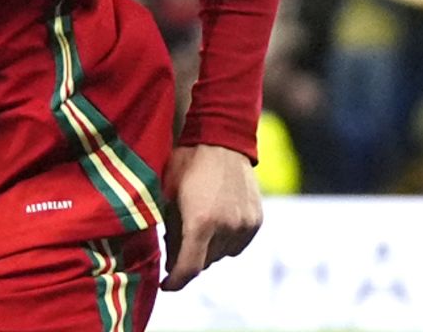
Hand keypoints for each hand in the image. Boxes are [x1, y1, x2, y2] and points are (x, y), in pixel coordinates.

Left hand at [162, 144, 263, 290]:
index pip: (189, 269)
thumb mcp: (168, 194)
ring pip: (222, 255)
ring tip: (198, 224)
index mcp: (200, 222)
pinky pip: (238, 244)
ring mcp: (245, 225)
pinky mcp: (256, 220)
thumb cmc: (187, 163)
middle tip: (177, 238)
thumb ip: (169, 230)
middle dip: (189, 256)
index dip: (175, 282)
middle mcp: (226, 228)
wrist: (222, 138)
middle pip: (205, 261)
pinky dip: (226, 240)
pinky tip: (216, 221)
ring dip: (208, 249)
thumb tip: (170, 260)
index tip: (166, 284)